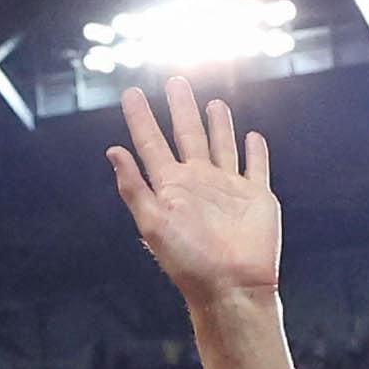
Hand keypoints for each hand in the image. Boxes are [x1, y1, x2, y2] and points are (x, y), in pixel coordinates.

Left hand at [108, 78, 281, 301]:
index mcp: (171, 187)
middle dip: (181, 109)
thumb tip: (112, 152)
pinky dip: (255, 152)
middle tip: (175, 82)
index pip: (151, 143)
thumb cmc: (190, 262)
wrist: (232, 287)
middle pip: (187, 135)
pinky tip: (252, 138)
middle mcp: (198, 183)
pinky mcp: (256, 197)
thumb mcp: (153, 224)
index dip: (140, 118)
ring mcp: (228, 189)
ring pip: (221, 146)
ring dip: (217, 125)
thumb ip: (134, 188)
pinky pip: (256, 168)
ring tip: (212, 102)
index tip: (131, 93)